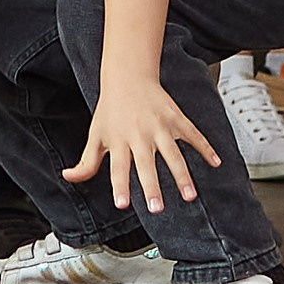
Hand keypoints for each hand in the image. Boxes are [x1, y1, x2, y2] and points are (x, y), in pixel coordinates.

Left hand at [63, 74, 219, 215]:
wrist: (128, 75)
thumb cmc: (111, 109)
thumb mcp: (95, 134)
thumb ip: (86, 162)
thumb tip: (68, 177)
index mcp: (119, 141)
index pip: (118, 167)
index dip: (119, 185)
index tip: (122, 204)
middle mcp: (140, 135)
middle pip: (146, 164)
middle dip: (152, 186)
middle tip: (157, 207)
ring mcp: (160, 126)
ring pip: (173, 154)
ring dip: (182, 175)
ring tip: (190, 195)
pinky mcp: (176, 118)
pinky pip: (193, 135)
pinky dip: (205, 148)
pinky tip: (215, 163)